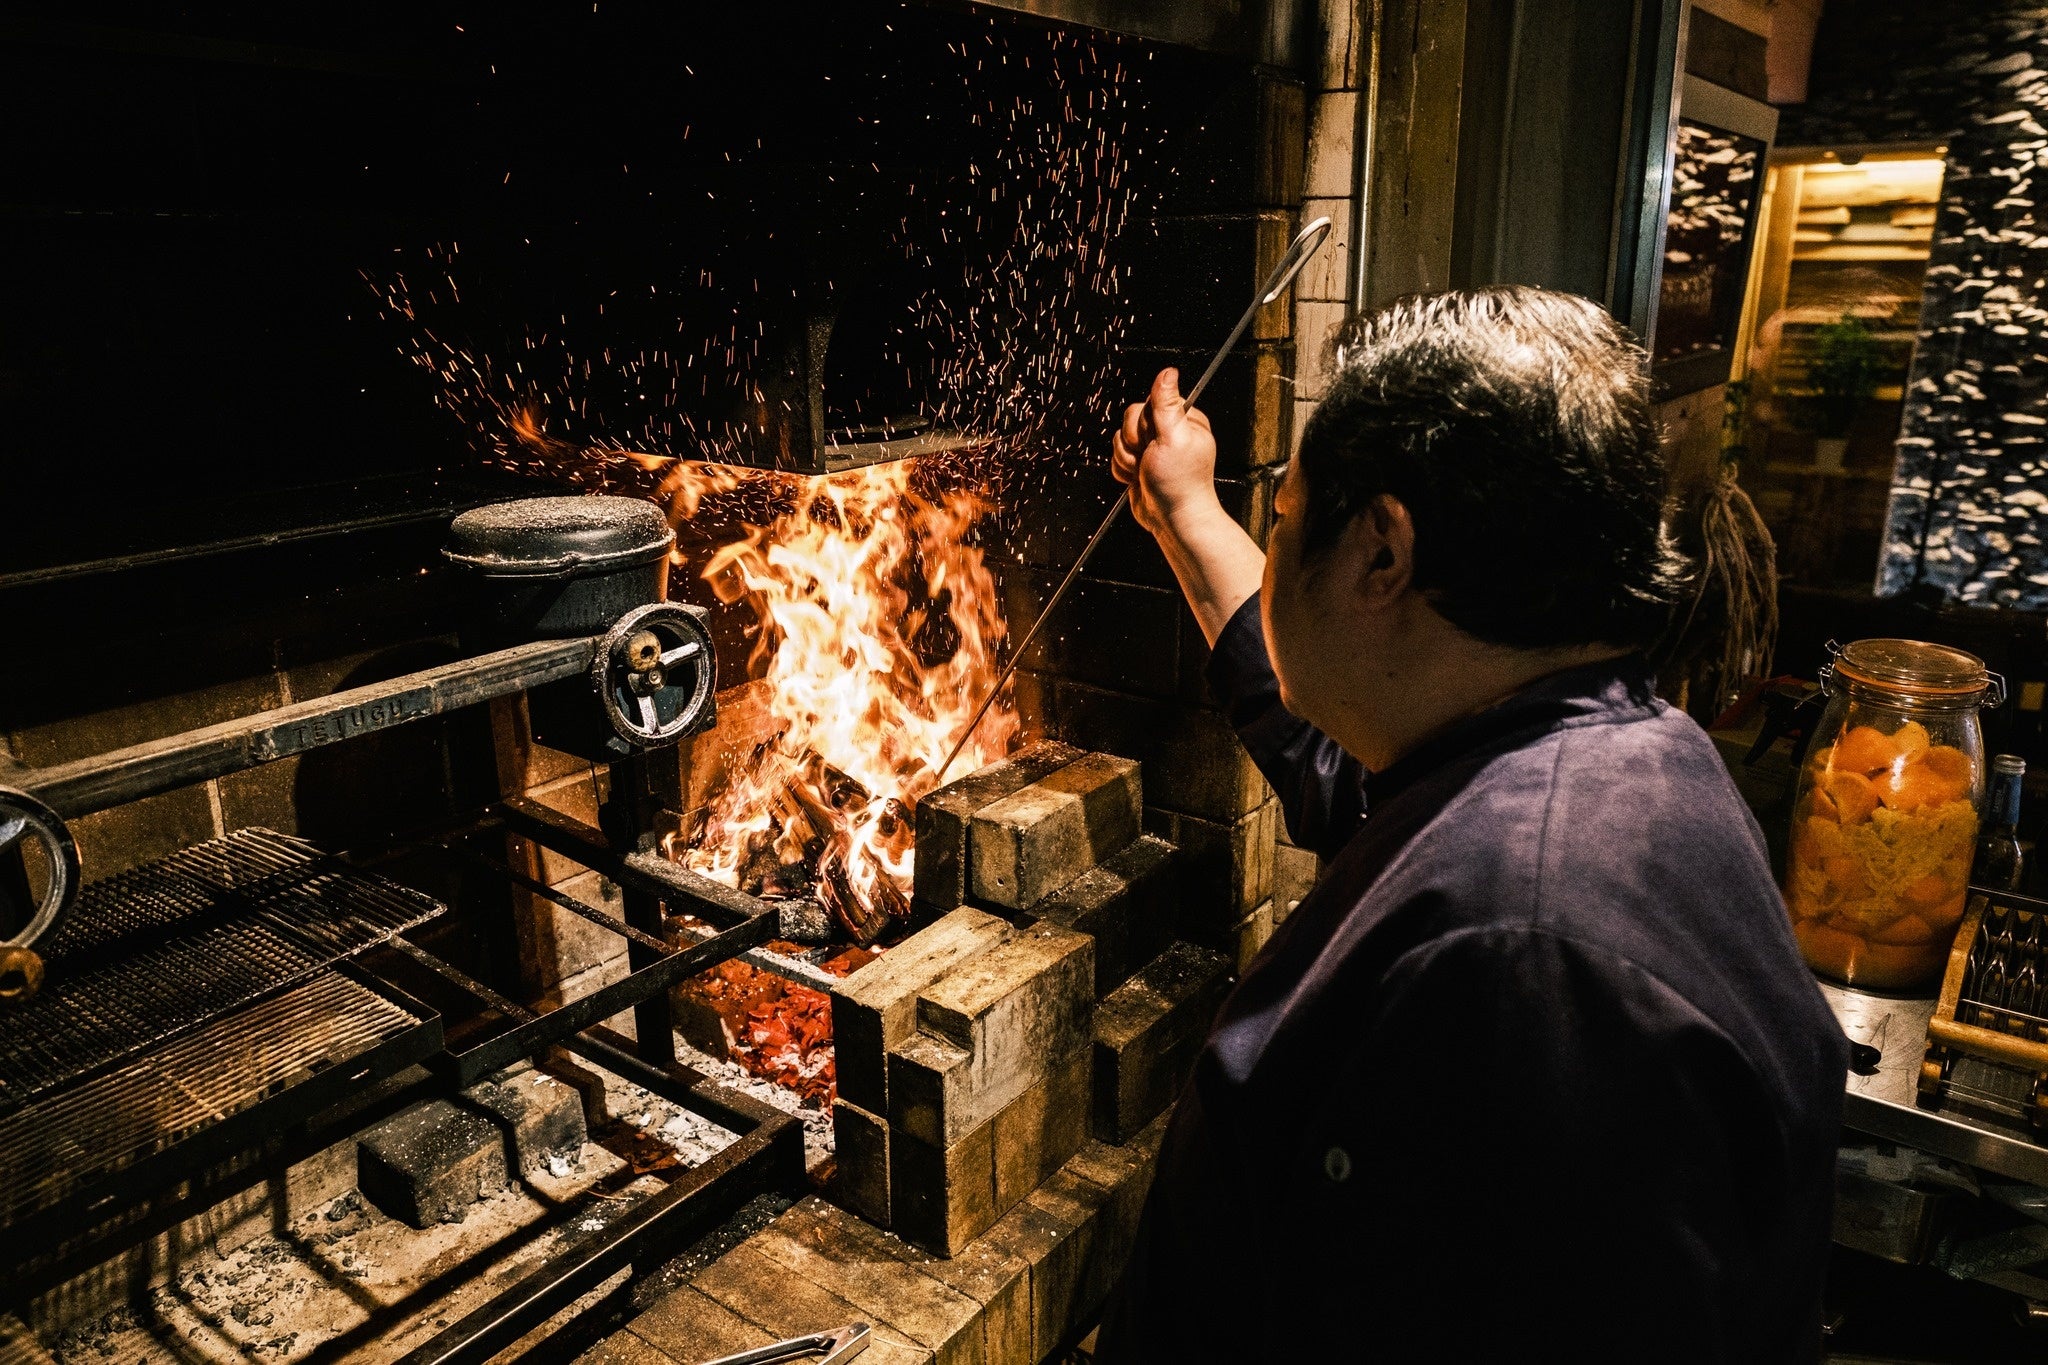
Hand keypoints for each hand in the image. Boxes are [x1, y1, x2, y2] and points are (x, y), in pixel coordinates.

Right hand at [1112, 368, 1219, 536]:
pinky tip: (1138, 480)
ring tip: (1144, 472)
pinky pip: (1117, 456)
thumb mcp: (1173, 438)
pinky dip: (1123, 470)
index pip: (1148, 402)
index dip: (1144, 423)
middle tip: (1150, 459)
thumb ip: (1166, 404)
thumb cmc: (1178, 484)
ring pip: (1120, 438)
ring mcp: (1153, 447)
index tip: (1154, 441)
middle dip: (1133, 443)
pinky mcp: (1140, 462)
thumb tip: (1167, 372)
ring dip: (1127, 459)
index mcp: (1184, 419)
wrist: (1173, 519)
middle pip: (1130, 419)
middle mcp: (1169, 430)